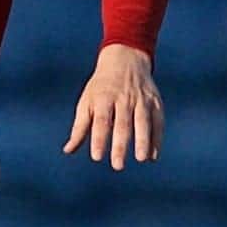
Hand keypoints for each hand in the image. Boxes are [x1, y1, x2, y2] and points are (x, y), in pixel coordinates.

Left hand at [62, 43, 163, 170]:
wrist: (125, 60)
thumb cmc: (101, 88)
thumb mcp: (86, 102)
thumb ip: (79, 127)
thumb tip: (68, 150)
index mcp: (103, 98)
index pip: (101, 121)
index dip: (98, 139)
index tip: (96, 157)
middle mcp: (123, 98)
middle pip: (122, 124)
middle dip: (120, 145)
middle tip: (117, 166)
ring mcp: (141, 100)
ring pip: (143, 122)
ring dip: (143, 141)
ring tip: (140, 159)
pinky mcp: (156, 103)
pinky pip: (158, 122)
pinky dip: (157, 139)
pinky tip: (152, 156)